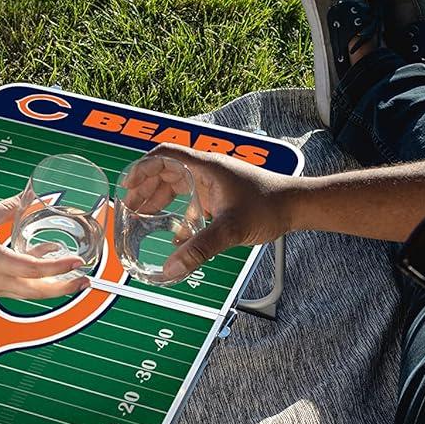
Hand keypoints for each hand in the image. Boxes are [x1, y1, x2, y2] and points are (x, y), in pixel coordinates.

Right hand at [0, 193, 87, 298]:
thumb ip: (8, 209)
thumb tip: (29, 197)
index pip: (34, 269)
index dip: (59, 267)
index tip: (78, 261)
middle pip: (39, 291)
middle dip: (66, 288)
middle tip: (87, 280)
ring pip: (31, 293)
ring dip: (53, 285)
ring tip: (72, 272)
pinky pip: (19, 289)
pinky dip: (35, 281)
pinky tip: (41, 262)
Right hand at [134, 144, 298, 279]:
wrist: (296, 206)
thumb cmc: (269, 205)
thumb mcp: (230, 229)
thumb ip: (198, 249)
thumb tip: (171, 268)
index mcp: (206, 167)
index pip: (165, 155)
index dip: (142, 168)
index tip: (128, 185)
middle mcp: (208, 171)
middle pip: (167, 172)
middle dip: (146, 187)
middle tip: (129, 205)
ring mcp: (215, 183)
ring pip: (179, 186)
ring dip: (160, 199)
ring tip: (142, 215)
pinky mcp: (222, 196)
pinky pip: (193, 200)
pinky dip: (180, 213)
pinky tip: (175, 234)